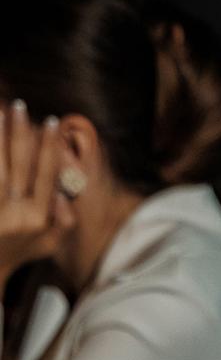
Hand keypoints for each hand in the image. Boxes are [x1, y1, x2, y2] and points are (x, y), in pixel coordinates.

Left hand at [0, 101, 69, 282]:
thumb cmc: (18, 252)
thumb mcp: (49, 244)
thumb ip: (64, 222)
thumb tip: (64, 196)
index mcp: (39, 218)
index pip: (47, 174)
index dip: (49, 146)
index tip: (51, 121)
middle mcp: (17, 214)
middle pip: (20, 164)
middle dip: (20, 132)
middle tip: (20, 106)